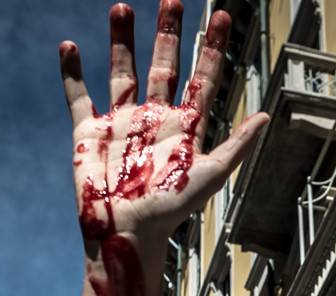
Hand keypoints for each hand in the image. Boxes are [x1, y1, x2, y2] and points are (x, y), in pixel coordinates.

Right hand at [59, 1, 266, 245]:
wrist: (127, 232)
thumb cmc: (169, 211)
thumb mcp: (210, 176)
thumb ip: (237, 146)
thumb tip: (267, 117)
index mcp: (184, 127)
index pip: (203, 77)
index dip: (212, 48)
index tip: (220, 16)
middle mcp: (153, 119)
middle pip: (163, 65)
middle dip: (167, 33)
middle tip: (172, 0)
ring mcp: (121, 123)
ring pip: (122, 72)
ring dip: (121, 41)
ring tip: (121, 7)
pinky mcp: (89, 133)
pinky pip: (78, 96)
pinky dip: (71, 73)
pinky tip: (68, 46)